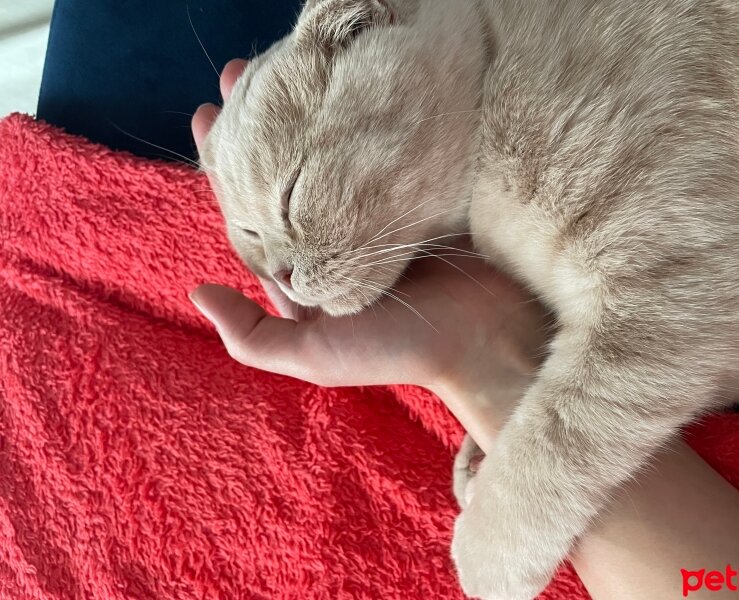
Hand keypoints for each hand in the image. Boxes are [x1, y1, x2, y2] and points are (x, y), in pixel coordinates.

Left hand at [190, 60, 548, 451]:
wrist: (485, 336)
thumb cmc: (396, 350)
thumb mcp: (315, 354)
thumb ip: (254, 336)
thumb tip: (196, 292)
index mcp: (305, 273)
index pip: (254, 214)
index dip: (227, 169)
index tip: (208, 119)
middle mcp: (334, 240)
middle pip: (286, 176)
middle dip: (259, 129)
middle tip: (237, 75)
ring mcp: (374, 213)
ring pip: (327, 158)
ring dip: (303, 116)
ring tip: (280, 68)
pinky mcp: (412, 195)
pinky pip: (374, 156)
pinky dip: (353, 126)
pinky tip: (338, 90)